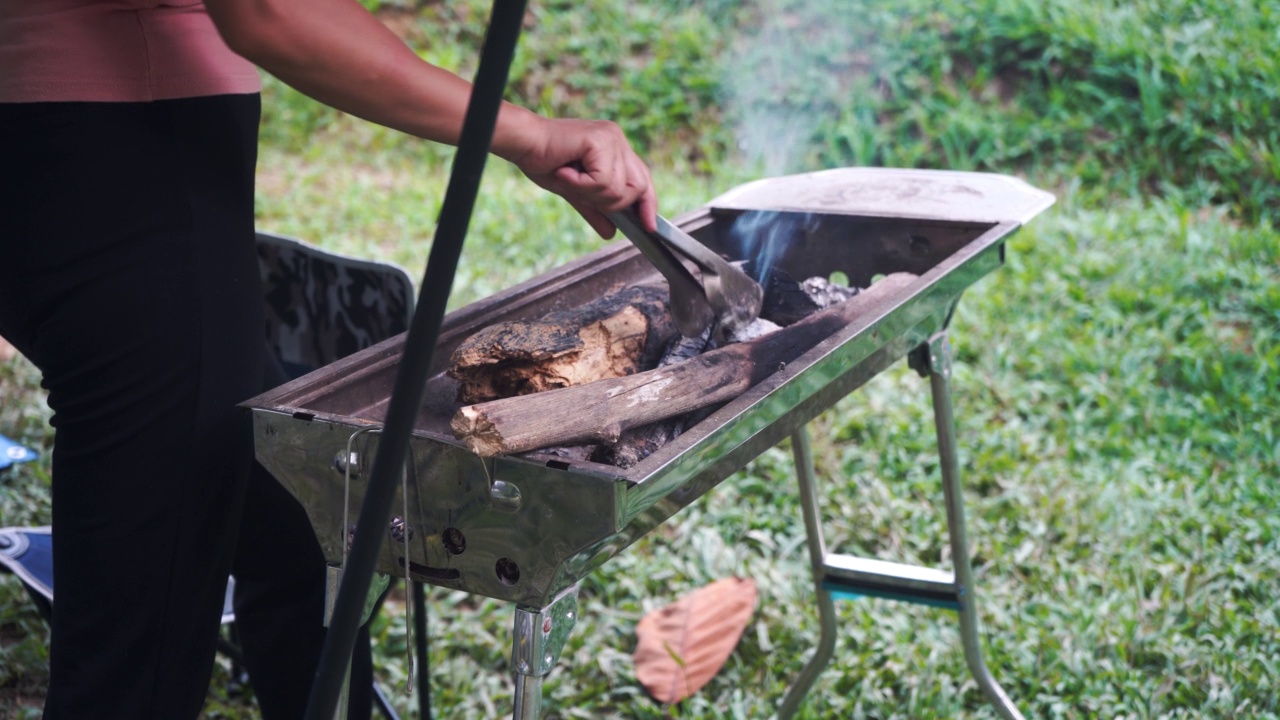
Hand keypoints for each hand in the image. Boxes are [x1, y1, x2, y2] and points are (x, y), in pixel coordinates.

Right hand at [504, 116, 656, 237]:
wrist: (523, 145)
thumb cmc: (544, 162)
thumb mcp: (575, 192)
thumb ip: (595, 209)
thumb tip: (611, 233)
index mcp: (615, 147)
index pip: (642, 179)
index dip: (647, 203)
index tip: (649, 226)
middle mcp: (617, 139)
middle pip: (638, 187)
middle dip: (613, 203)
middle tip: (584, 193)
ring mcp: (611, 138)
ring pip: (618, 189)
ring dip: (591, 193)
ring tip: (570, 178)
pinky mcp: (600, 140)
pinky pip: (603, 181)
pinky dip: (582, 185)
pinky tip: (565, 172)